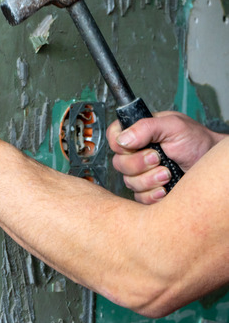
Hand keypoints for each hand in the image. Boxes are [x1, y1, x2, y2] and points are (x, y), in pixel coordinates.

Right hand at [107, 111, 221, 203]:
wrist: (210, 163)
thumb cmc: (196, 141)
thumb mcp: (173, 126)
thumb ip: (146, 127)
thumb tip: (123, 138)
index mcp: (138, 134)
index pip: (113, 137)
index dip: (120, 145)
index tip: (137, 146)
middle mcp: (136, 153)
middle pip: (118, 163)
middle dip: (140, 164)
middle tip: (159, 158)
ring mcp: (140, 173)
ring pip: (129, 182)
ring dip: (150, 179)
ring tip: (168, 173)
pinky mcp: (147, 190)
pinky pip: (139, 197)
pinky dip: (154, 193)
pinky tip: (166, 187)